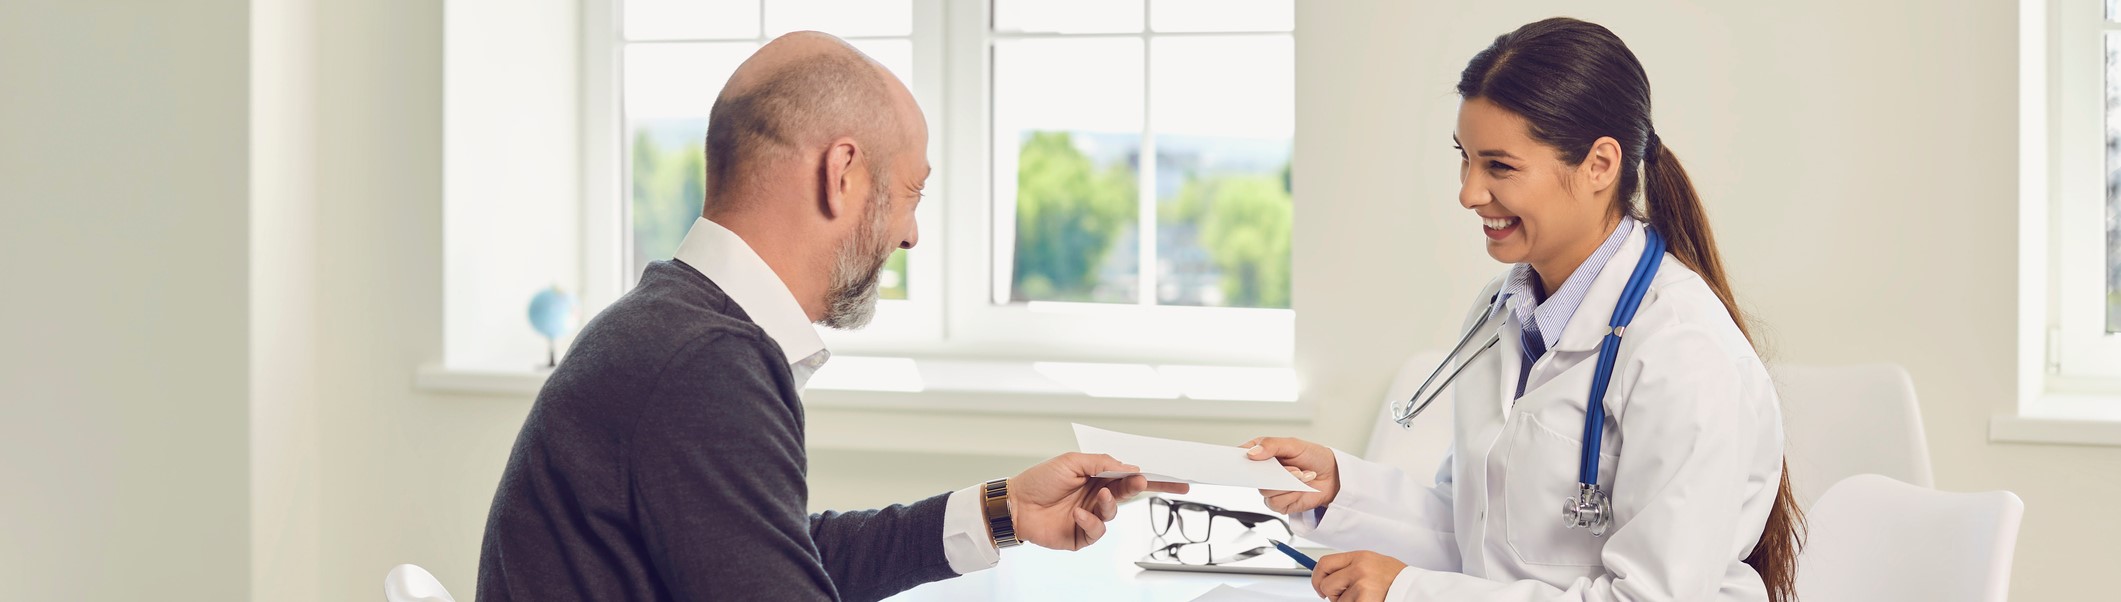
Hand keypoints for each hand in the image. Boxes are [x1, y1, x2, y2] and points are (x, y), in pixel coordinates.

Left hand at [1006, 452, 1189, 550]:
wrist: (1015, 504)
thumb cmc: (1040, 480)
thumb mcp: (1072, 462)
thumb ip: (1101, 463)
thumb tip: (1129, 467)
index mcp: (1097, 477)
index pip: (1129, 476)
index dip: (1152, 477)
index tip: (1176, 478)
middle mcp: (1096, 496)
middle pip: (1129, 494)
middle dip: (1140, 488)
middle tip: (1143, 481)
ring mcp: (1090, 516)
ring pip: (1113, 512)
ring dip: (1108, 504)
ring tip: (1098, 496)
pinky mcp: (1081, 535)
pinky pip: (1097, 530)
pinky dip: (1090, 521)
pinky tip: (1077, 514)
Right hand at [1242, 437, 1339, 513]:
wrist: (1332, 476)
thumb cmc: (1314, 457)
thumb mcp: (1293, 444)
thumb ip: (1272, 445)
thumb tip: (1252, 452)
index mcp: (1263, 454)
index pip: (1242, 455)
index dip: (1240, 458)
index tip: (1247, 458)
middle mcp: (1264, 472)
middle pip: (1252, 477)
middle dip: (1271, 473)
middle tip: (1286, 468)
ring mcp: (1271, 489)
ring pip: (1265, 491)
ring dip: (1286, 483)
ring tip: (1301, 475)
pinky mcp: (1280, 504)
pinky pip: (1276, 503)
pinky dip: (1291, 495)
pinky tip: (1301, 488)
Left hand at [1312, 551, 1406, 601]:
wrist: (1415, 589)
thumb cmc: (1396, 579)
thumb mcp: (1372, 564)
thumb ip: (1351, 567)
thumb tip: (1328, 577)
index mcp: (1359, 556)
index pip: (1324, 563)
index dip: (1317, 577)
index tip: (1319, 587)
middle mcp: (1359, 568)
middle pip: (1326, 584)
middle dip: (1332, 595)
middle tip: (1347, 597)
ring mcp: (1362, 584)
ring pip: (1337, 601)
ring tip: (1365, 598)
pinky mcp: (1365, 600)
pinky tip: (1370, 601)